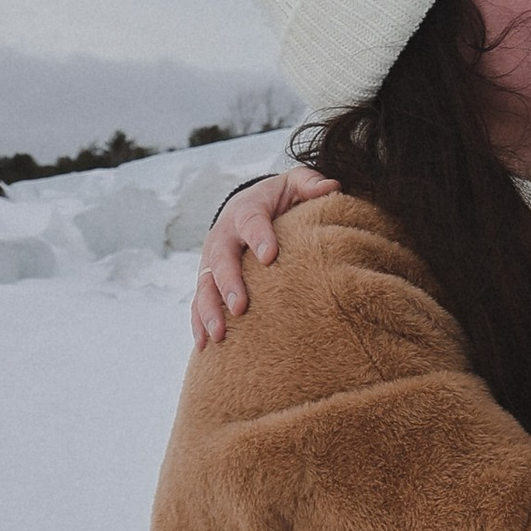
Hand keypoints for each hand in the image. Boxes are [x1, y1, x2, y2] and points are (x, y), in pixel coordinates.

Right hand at [190, 163, 339, 346]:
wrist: (248, 207)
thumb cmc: (279, 200)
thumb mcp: (295, 185)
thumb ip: (311, 184)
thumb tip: (332, 186)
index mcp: (247, 210)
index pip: (251, 220)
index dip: (259, 236)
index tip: (270, 255)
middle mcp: (224, 236)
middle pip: (222, 258)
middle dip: (228, 283)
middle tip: (240, 306)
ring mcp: (212, 260)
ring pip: (204, 285)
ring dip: (209, 310)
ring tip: (219, 335)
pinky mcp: (208, 281)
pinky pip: (198, 303)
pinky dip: (198, 323)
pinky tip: (204, 346)